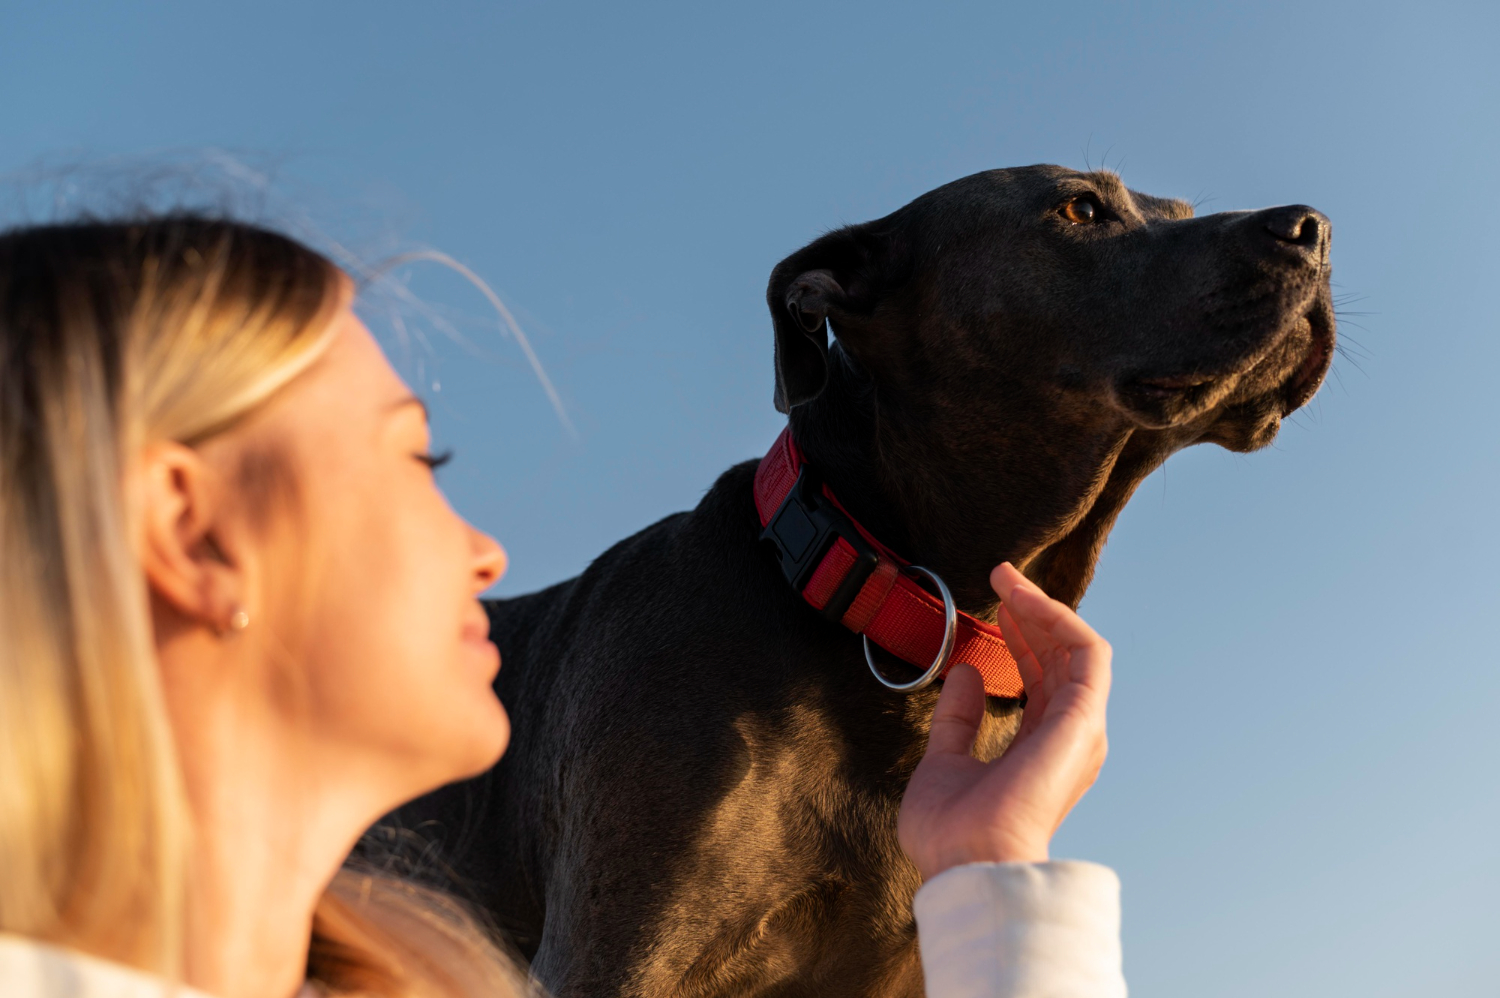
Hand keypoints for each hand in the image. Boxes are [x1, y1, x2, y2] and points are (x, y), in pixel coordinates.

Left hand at [897, 562, 1111, 878]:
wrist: (966, 863)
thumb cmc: (952, 833)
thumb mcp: (943, 761)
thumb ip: (957, 719)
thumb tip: (966, 672)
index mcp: (1038, 752)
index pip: (1040, 682)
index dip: (1020, 641)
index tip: (994, 609)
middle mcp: (1066, 740)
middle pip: (1059, 660)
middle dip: (1032, 614)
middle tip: (1001, 577)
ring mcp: (1079, 730)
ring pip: (1075, 649)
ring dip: (1043, 608)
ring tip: (1008, 579)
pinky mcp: (1082, 719)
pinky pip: (1087, 652)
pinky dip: (1059, 619)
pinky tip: (1026, 600)